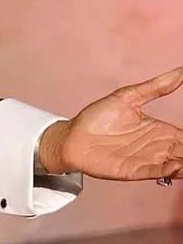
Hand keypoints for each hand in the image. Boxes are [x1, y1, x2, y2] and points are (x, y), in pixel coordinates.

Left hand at [38, 66, 182, 182]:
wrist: (72, 135)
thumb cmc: (99, 117)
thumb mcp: (129, 97)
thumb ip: (156, 87)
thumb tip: (181, 71)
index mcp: (161, 131)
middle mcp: (159, 148)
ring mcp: (148, 160)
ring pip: (178, 164)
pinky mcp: (134, 171)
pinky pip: (157, 172)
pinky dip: (169, 171)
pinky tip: (177, 165)